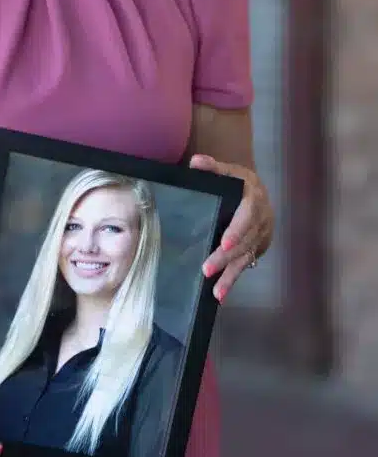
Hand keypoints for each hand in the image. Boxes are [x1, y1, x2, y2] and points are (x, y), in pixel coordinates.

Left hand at [189, 154, 274, 302]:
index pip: (247, 216)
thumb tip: (196, 162)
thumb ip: (212, 167)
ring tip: (216, 291)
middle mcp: (261, 220)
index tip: (224, 243)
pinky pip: (245, 264)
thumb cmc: (239, 181)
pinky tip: (220, 294)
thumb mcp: (228, 170)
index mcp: (254, 199)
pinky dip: (233, 279)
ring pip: (246, 258)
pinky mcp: (256, 249)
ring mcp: (260, 237)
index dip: (237, 231)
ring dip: (231, 275)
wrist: (258, 191)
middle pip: (244, 242)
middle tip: (207, 269)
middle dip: (226, 257)